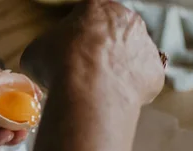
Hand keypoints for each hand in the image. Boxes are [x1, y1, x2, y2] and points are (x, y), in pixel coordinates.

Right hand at [21, 0, 164, 104]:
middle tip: (85, 76)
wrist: (88, 91)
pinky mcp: (155, 73)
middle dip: (102, 54)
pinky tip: (114, 100)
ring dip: (119, 73)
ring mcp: (146, 46)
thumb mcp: (36, 52)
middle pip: (114, 36)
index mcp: (98, 7)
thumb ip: (47, 50)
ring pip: (131, 59)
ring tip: (99, 92)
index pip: (88, 19)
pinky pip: (143, 83)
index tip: (70, 57)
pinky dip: (131, 92)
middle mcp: (128, 20)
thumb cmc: (60, 65)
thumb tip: (46, 64)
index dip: (77, 40)